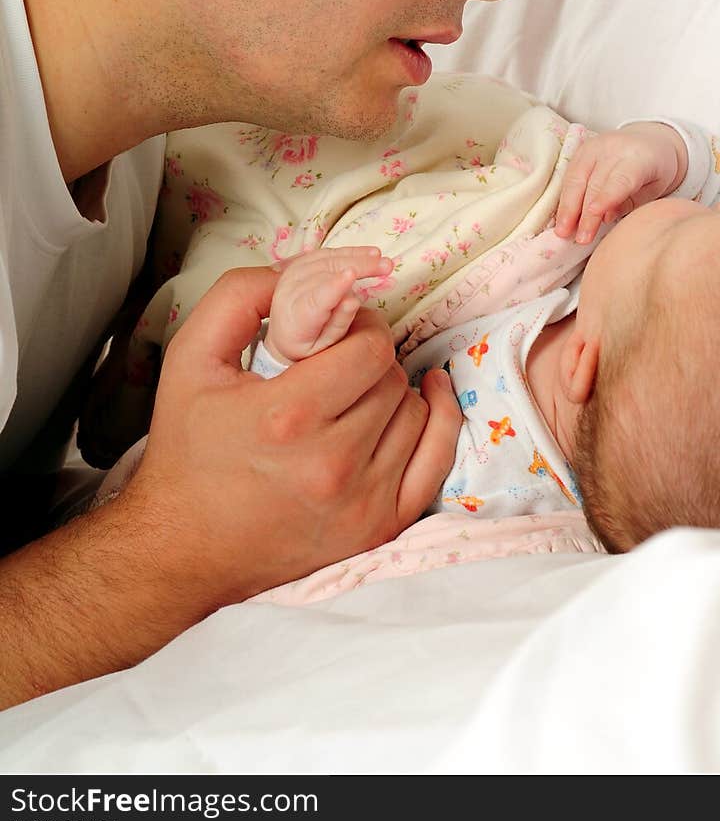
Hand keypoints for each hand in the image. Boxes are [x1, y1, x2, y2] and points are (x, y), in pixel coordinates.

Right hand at [120, 266, 460, 602]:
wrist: (182, 550)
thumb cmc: (187, 451)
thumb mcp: (191, 357)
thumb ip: (242, 295)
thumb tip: (304, 269)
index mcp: (288, 416)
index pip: (370, 346)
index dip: (359, 326)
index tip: (338, 331)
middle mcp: (332, 463)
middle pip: (391, 377)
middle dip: (369, 359)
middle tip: (338, 363)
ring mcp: (361, 502)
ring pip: (414, 412)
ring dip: (391, 392)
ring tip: (352, 395)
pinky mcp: (379, 528)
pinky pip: (437, 460)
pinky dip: (437, 423)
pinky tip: (425, 399)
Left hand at [265, 246, 393, 363]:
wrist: (282, 333)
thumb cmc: (308, 344)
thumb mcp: (324, 346)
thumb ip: (338, 324)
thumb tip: (353, 300)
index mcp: (296, 318)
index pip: (316, 300)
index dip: (334, 286)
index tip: (352, 274)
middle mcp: (290, 292)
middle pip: (325, 273)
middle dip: (357, 266)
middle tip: (385, 266)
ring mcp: (293, 275)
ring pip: (327, 259)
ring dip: (357, 256)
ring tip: (382, 258)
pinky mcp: (300, 264)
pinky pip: (326, 253)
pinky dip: (349, 251)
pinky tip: (369, 253)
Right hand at [554, 123, 686, 243]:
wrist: (652, 141)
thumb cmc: (656, 169)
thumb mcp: (655, 188)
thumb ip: (632, 202)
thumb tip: (605, 217)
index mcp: (640, 157)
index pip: (620, 179)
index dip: (606, 197)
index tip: (594, 215)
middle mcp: (614, 148)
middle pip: (595, 183)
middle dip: (585, 213)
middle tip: (580, 238)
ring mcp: (594, 146)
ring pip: (575, 178)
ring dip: (567, 207)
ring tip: (563, 230)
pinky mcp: (581, 150)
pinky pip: (568, 175)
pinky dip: (564, 197)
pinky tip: (562, 216)